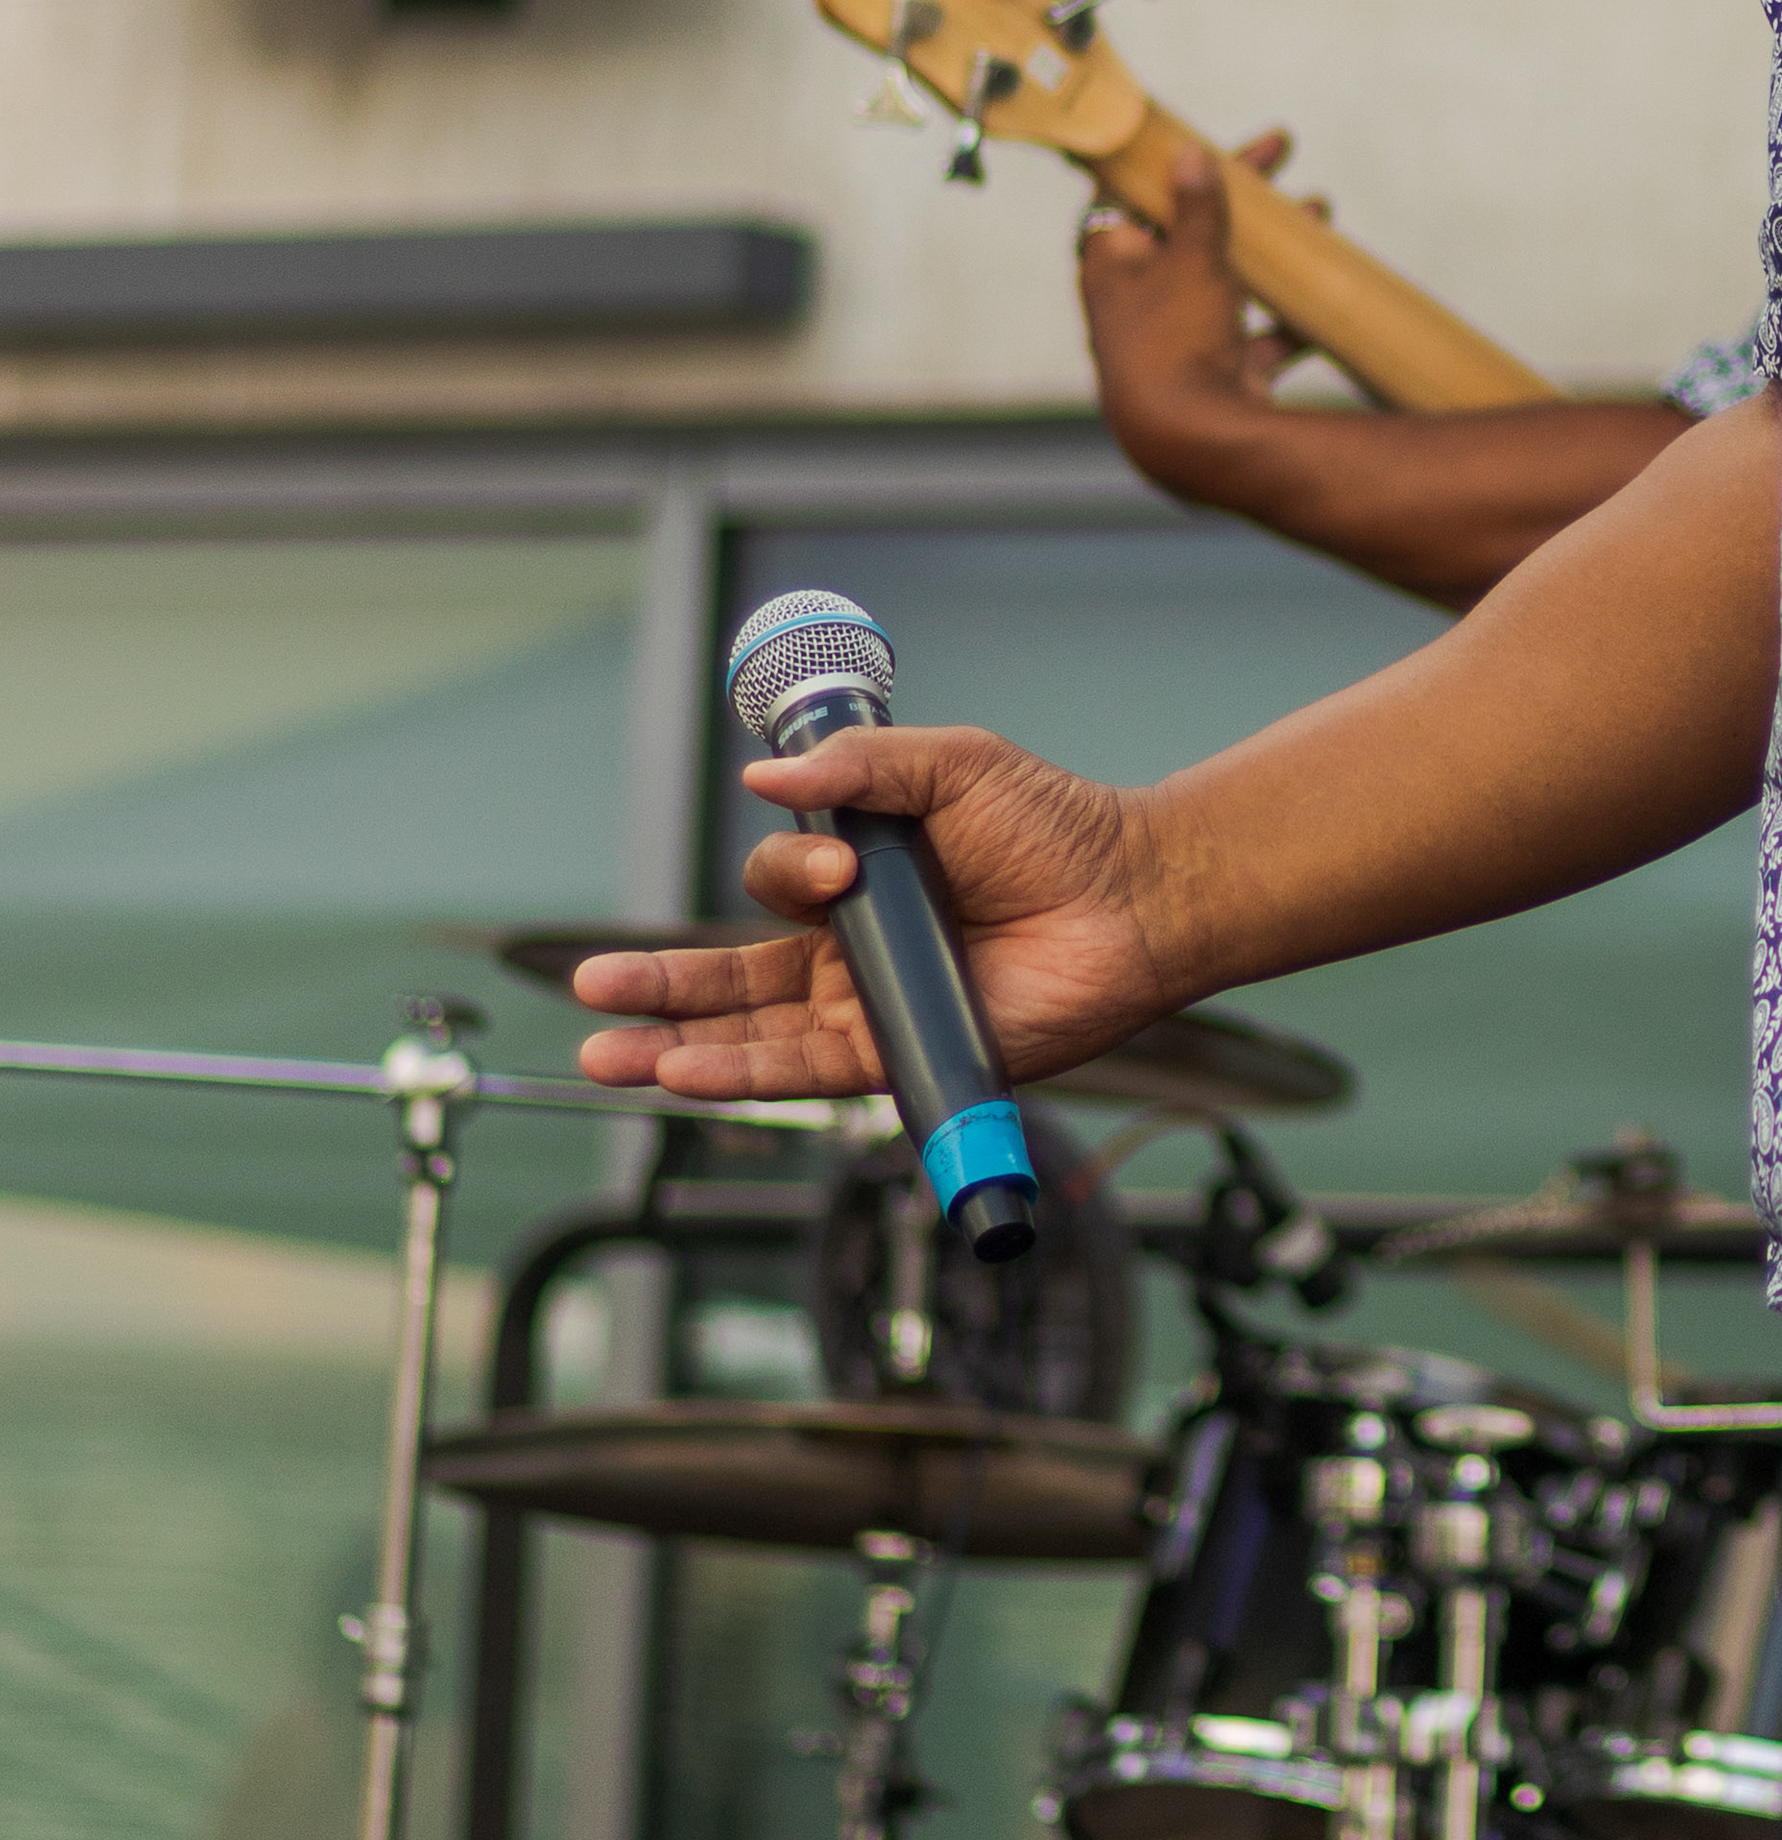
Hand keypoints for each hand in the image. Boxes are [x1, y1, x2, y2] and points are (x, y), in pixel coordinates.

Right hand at [568, 725, 1184, 1099]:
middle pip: (734, 976)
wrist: (1132, 897)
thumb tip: (761, 777)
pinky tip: (680, 1075)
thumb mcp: (949, 765)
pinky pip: (806, 1072)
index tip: (840, 861)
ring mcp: (875, 1007)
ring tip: (605, 1055)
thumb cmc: (1056, 827)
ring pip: (754, 1033)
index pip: (778, 883)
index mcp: (862, 881)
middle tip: (591, 991)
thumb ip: (858, 764)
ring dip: (678, 1044)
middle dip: (658, 987)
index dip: (790, 867)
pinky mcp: (901, 1053)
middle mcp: (857, 951)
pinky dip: (741, 1074)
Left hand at [1080, 135, 1290, 490]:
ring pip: (1226, 280)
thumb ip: (1196, 206)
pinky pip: (1254, 337)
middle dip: (1239, 197)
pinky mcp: (1214, 378)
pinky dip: (1284, 317)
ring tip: (1318, 211)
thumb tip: (1187, 152)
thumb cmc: (1174, 340)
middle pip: (1188, 233)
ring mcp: (1177, 342)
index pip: (1136, 192)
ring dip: (1269, 249)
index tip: (1211, 137)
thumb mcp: (1191, 258)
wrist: (1188, 443)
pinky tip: (1321, 297)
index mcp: (1111, 263)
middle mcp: (1137, 301)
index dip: (1172, 161)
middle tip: (1280, 153)